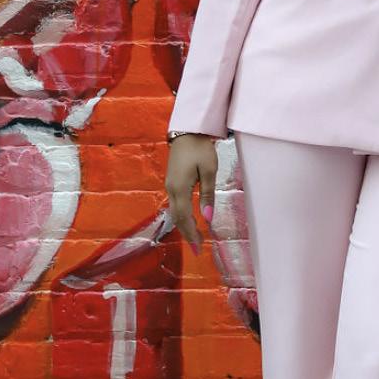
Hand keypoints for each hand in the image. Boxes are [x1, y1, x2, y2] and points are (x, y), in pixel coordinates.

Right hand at [164, 134, 217, 254]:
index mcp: (179, 188)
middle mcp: (171, 189)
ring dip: (184, 225)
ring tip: (194, 237)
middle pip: (177, 218)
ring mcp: (169, 185)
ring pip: (175, 212)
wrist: (187, 130)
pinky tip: (189, 219)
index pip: (185, 217)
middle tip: (197, 248)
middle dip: (187, 233)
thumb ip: (207, 194)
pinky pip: (175, 204)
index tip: (199, 247)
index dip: (192, 233)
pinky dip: (182, 216)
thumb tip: (207, 217)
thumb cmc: (200, 148)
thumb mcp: (209, 170)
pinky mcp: (172, 181)